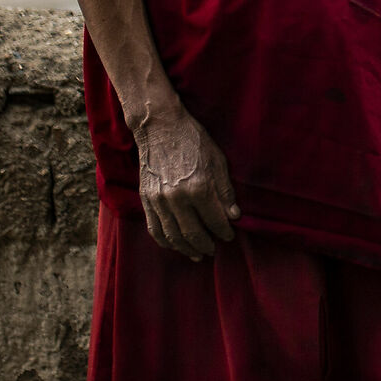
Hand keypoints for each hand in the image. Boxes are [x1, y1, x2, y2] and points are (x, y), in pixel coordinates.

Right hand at [133, 104, 239, 259]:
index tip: (229, 236)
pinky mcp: (146, 200)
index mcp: (199, 187)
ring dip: (186, 249)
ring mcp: (159, 200)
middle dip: (206, 244)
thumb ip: (225, 191)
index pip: (215, 220)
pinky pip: (154, 229)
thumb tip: (234, 216)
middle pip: (193, 233)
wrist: (160, 127)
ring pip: (173, 236)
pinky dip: (165, 241)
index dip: (224, 231)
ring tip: (197, 254)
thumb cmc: (193, 140)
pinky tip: (175, 245)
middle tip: (214, 249)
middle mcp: (178, 198)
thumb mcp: (218, 161)